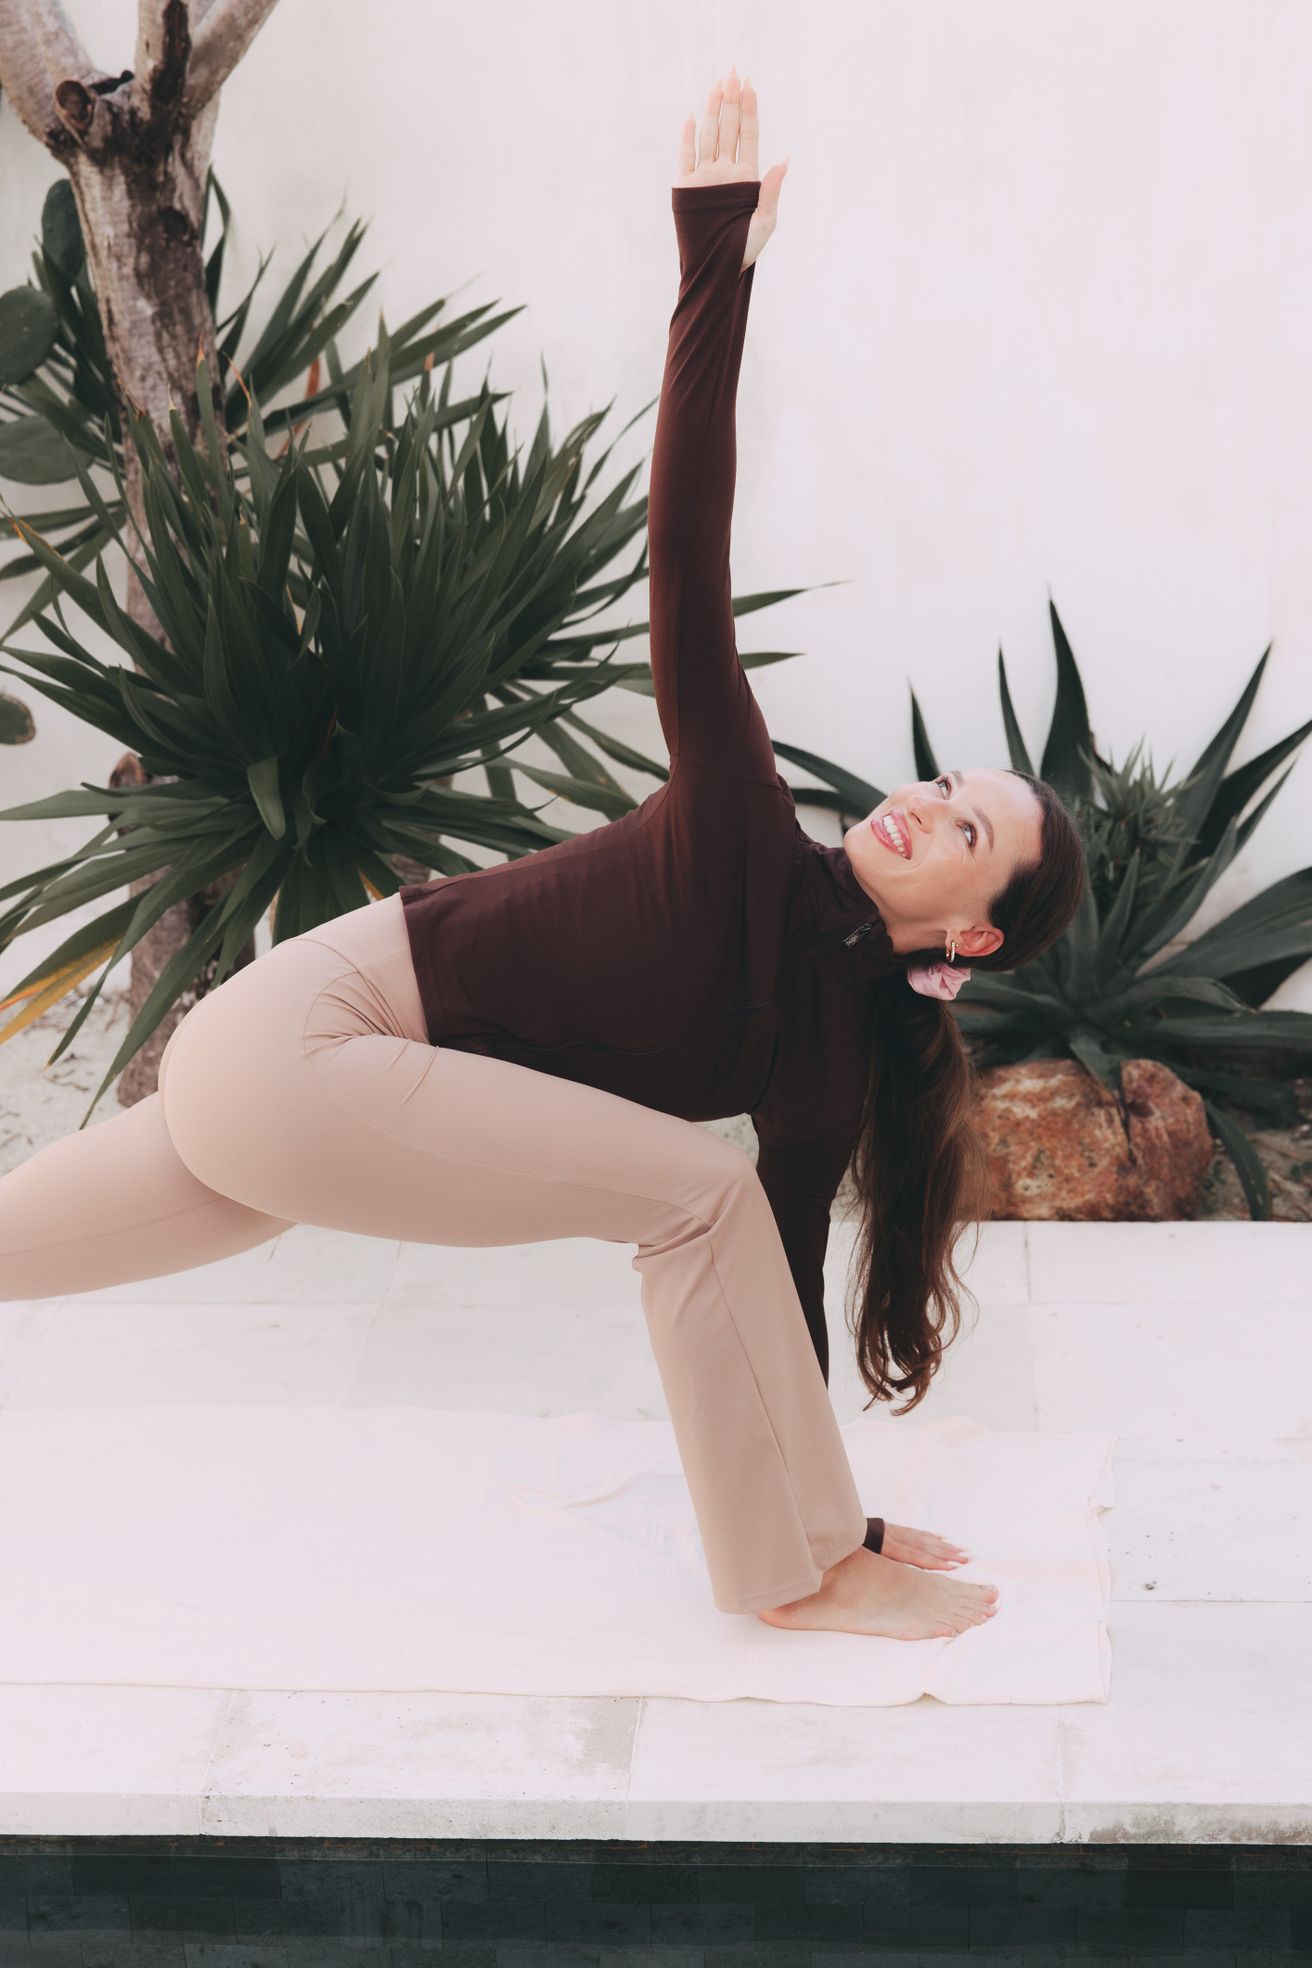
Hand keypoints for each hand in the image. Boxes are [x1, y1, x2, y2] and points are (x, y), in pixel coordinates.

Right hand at [674, 66, 788, 273]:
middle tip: (733, 74)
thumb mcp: (765, 222)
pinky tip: (693, 117)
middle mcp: (726, 172)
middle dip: (731, 101)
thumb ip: (773, 191)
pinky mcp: (687, 188)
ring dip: (713, 110)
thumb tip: (786, 161)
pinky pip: (686, 157)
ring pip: (710, 136)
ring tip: (718, 85)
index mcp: (747, 177)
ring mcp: (706, 178)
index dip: (749, 111)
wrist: (718, 270)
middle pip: (729, 129)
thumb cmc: (745, 250)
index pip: (749, 136)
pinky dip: (689, 138)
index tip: (750, 86)